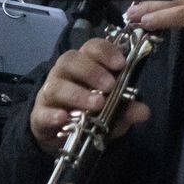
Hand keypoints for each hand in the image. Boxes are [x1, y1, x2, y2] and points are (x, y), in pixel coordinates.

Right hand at [29, 38, 151, 151]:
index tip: (121, 64)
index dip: (105, 52)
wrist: (65, 136)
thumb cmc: (91, 112)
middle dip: (92, 71)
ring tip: (97, 104)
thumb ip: (127, 109)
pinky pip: (42, 112)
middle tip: (110, 86)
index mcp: (85, 65)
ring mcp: (50, 93)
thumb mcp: (114, 112)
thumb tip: (144, 111)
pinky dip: (53, 114)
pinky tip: (64, 118)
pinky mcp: (39, 115)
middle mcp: (65, 74)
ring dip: (78, 94)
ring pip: (57, 85)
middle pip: (70, 60)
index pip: (92, 48)